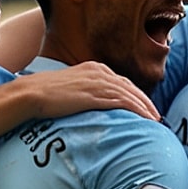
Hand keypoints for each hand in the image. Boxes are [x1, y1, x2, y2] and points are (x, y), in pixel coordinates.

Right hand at [29, 62, 160, 121]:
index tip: (144, 106)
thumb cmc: (44, 94)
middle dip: (145, 101)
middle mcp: (99, 72)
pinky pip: (123, 102)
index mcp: (94, 68)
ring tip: (155, 120)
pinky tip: (145, 119)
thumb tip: (91, 104)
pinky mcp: (95, 95)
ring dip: (145, 107)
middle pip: (130, 86)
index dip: (135, 94)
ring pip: (130, 94)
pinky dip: (137, 110)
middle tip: (156, 115)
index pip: (122, 81)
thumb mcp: (69, 88)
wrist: (31, 93)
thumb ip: (84, 92)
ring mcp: (98, 82)